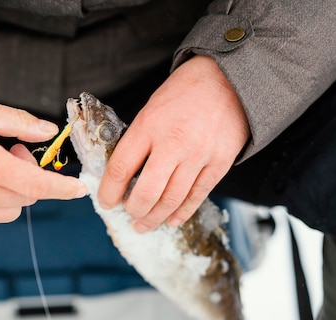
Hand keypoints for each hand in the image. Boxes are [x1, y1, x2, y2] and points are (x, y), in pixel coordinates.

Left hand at [98, 55, 249, 231]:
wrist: (229, 79)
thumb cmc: (183, 94)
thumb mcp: (150, 110)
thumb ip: (137, 141)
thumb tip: (120, 175)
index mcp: (148, 127)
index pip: (120, 169)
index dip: (109, 192)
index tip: (106, 201)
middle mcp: (173, 143)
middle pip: (146, 192)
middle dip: (133, 210)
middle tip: (129, 214)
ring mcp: (198, 155)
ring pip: (172, 200)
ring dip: (154, 218)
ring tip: (144, 225)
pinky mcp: (220, 162)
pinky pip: (197, 196)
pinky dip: (182, 212)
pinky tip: (171, 220)